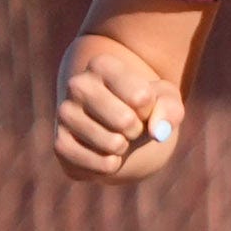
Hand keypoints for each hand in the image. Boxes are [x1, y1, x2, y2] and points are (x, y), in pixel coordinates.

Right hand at [54, 34, 182, 181]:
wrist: (118, 128)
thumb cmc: (145, 107)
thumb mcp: (165, 99)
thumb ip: (170, 108)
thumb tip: (157, 132)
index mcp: (102, 65)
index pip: (141, 96)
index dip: (150, 108)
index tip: (141, 104)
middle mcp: (77, 85)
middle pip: (125, 120)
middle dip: (138, 129)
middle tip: (131, 125)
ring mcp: (64, 113)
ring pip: (111, 143)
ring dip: (124, 147)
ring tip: (118, 137)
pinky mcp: (59, 143)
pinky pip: (96, 163)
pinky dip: (111, 165)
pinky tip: (107, 154)